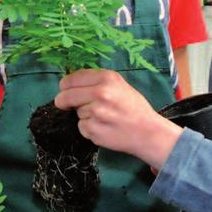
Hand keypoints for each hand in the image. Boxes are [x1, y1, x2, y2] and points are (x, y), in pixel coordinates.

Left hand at [54, 69, 182, 169]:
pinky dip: (88, 128)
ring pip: (76, 112)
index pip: (71, 79)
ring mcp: (96, 113)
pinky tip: (103, 128)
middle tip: (65, 104)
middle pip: (65, 96)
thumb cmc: (133, 107)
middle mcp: (100, 93)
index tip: (64, 90)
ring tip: (103, 117)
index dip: (65, 86)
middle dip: (63, 101)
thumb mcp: (119, 85)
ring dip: (83, 115)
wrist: (149, 133)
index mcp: (107, 78)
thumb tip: (69, 83)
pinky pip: (81, 127)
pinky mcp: (93, 130)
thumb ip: (96, 81)